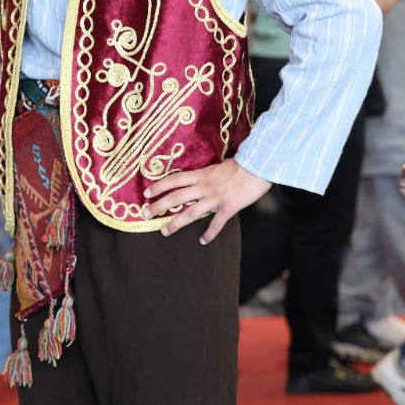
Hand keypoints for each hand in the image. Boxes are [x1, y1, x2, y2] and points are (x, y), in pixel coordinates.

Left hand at [141, 158, 270, 243]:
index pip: (174, 180)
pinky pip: (216, 223)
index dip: (158, 186)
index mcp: (201, 174)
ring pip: (190, 213)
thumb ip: (209, 173)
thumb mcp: (219, 165)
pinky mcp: (228, 207)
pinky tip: (202, 241)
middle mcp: (204, 186)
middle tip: (145, 214)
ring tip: (164, 231)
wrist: (259, 165)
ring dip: (175, 223)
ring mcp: (215, 198)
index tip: (145, 194)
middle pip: (175, 197)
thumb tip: (204, 175)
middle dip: (158, 206)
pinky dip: (209, 234)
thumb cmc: (242, 163)